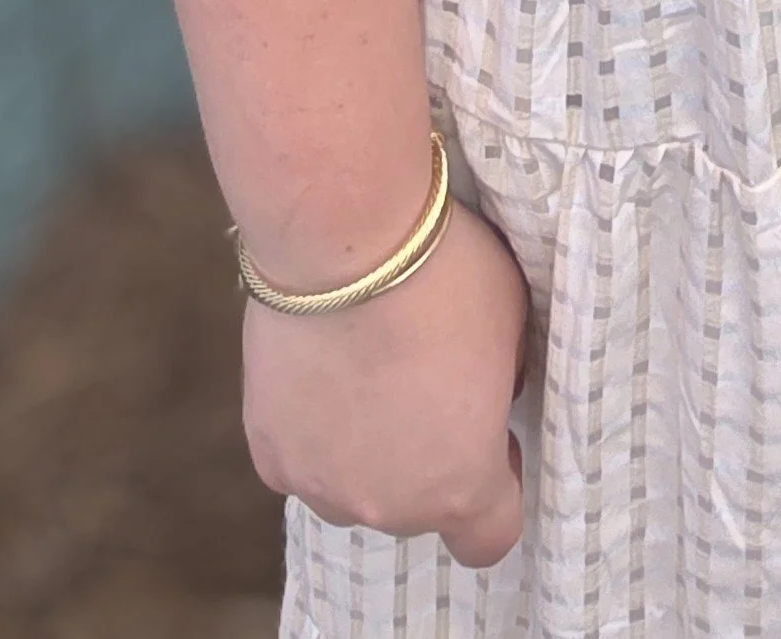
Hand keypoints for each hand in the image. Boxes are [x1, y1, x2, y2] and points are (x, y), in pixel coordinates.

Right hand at [243, 201, 531, 570]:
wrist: (343, 241)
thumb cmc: (443, 277)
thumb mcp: (512, 327)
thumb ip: (502, 383)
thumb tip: (482, 397)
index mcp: (461, 486)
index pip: (488, 538)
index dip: (496, 487)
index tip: (490, 432)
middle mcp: (388, 506)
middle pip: (415, 508)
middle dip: (427, 458)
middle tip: (423, 382)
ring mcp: (320, 485)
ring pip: (353, 487)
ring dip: (365, 449)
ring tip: (365, 370)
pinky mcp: (268, 452)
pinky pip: (303, 459)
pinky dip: (314, 428)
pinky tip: (321, 371)